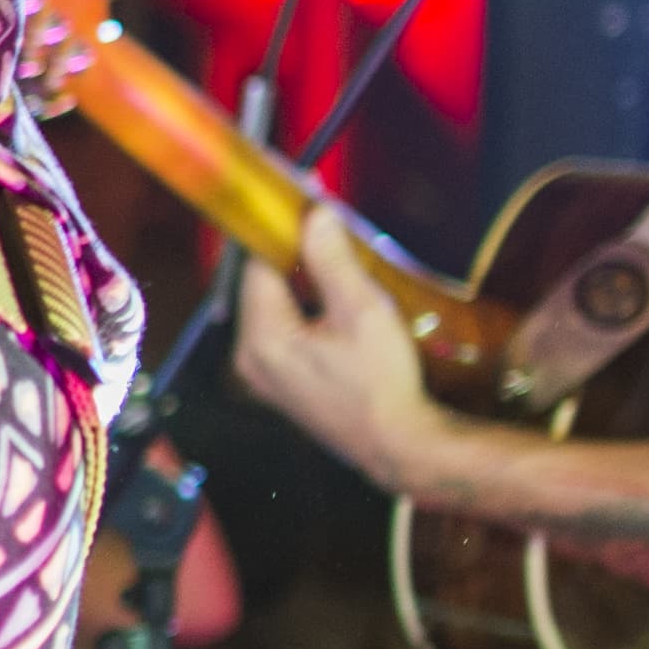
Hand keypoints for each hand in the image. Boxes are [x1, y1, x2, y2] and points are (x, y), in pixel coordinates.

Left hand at [225, 216, 443, 490]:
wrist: (398, 445)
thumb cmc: (382, 381)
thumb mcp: (362, 311)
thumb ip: (332, 260)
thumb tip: (314, 214)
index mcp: (262, 337)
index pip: (256, 264)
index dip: (280, 230)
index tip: (302, 203)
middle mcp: (250, 358)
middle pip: (261, 286)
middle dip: (291, 255)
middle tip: (324, 228)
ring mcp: (264, 376)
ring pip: (274, 308)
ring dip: (300, 282)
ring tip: (335, 259)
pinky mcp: (283, 386)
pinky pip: (284, 332)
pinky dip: (304, 310)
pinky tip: (335, 301)